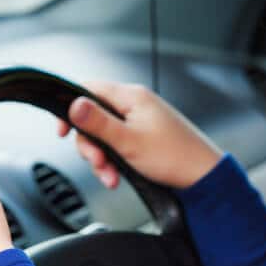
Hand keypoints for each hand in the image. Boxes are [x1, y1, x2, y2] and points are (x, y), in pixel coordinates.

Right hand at [57, 81, 223, 189]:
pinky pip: (119, 144)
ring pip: (105, 135)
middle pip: (94, 117)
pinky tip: (117, 177)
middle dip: (90, 144)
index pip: (89, 89)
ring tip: (110, 176)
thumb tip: (73, 103)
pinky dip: (114, 161)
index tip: (63, 131)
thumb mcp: (127, 141)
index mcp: (132, 97)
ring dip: (102, 158)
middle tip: (98, 162)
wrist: (203, 176)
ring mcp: (141, 121)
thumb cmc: (174, 157)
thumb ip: (98, 122)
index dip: (71, 108)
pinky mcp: (145, 137)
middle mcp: (136, 105)